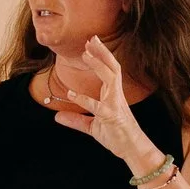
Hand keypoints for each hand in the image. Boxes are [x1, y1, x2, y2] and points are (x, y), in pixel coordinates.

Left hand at [50, 37, 161, 174]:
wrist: (132, 149)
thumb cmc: (116, 136)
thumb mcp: (92, 127)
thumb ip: (76, 120)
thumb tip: (57, 116)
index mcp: (112, 95)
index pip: (109, 69)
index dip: (101, 55)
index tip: (90, 44)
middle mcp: (116, 95)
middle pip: (112, 67)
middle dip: (102, 52)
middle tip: (91, 38)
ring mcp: (115, 104)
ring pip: (111, 78)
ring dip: (99, 64)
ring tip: (86, 54)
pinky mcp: (111, 116)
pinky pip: (97, 106)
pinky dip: (83, 99)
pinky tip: (71, 93)